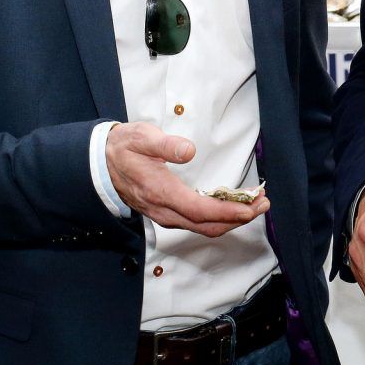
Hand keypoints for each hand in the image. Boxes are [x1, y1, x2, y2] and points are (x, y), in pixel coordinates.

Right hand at [105, 122, 268, 236]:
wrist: (101, 164)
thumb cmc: (124, 148)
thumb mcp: (141, 137)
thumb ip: (165, 144)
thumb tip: (188, 150)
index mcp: (161, 192)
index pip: (200, 210)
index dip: (228, 211)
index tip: (251, 207)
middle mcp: (165, 210)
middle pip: (207, 225)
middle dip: (239, 218)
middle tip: (263, 203)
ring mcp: (165, 214)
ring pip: (203, 227)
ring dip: (231, 219)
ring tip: (255, 205)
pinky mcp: (167, 213)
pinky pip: (197, 222)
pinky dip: (219, 217)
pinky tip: (232, 206)